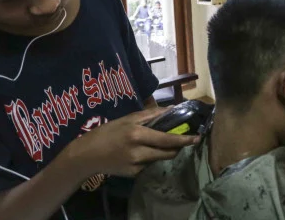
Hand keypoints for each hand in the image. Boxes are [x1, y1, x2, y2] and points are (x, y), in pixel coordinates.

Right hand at [61, 108, 197, 177]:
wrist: (87, 155)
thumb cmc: (108, 132)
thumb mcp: (128, 119)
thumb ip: (151, 115)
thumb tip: (172, 109)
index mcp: (137, 134)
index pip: (167, 139)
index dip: (184, 140)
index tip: (197, 138)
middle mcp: (138, 151)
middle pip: (168, 153)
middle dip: (177, 148)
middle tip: (182, 141)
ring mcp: (136, 165)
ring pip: (159, 159)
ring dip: (163, 152)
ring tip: (153, 144)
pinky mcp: (133, 175)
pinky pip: (148, 165)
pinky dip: (149, 159)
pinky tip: (138, 153)